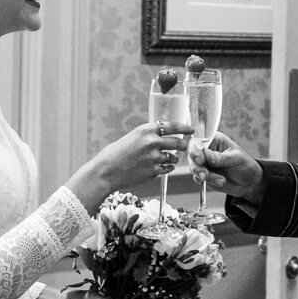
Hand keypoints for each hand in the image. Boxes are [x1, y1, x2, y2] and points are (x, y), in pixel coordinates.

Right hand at [67, 120, 193, 210]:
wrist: (106, 171)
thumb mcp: (132, 137)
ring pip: (173, 157)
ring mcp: (154, 158)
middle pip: (178, 143)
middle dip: (182, 145)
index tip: (191, 129)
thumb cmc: (115, 154)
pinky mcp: (153, 172)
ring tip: (164, 159)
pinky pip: (167, 169)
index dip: (185, 127)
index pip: (172, 126)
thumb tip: (162, 137)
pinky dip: (166, 168)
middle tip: (183, 146)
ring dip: (172, 158)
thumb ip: (147, 136)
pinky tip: (160, 167)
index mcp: (146, 130)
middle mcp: (152, 142)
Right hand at [187, 131, 264, 204]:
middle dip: (197, 166)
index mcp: (214, 140)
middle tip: (204, 174)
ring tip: (219, 180)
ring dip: (203, 175)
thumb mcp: (235, 158)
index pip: (198, 142)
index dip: (195, 150)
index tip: (199, 159)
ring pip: (194, 168)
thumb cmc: (245, 164)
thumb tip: (205, 154)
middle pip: (192, 155)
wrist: (249, 182)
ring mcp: (205, 163)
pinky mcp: (204, 174)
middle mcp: (207, 151)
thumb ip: (219, 157)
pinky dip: (207, 181)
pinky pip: (198, 178)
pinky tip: (220, 182)